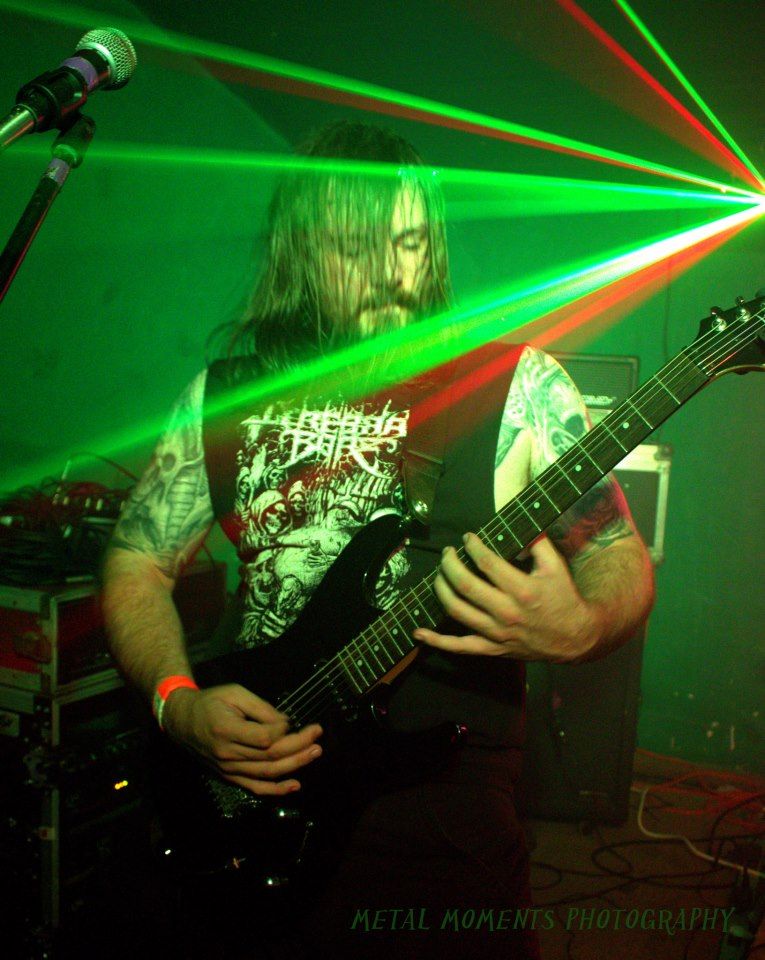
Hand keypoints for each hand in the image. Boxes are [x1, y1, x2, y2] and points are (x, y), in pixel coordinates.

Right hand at [162, 684, 322, 795]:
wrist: (180, 720)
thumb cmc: (209, 702)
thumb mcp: (235, 693)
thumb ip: (261, 709)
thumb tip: (286, 723)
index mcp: (227, 730)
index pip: (265, 737)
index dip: (284, 730)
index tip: (291, 719)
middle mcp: (228, 754)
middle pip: (271, 756)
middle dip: (299, 746)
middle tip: (318, 736)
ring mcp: (228, 769)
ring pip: (267, 773)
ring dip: (295, 765)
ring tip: (314, 753)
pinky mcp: (229, 777)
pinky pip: (255, 788)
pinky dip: (276, 790)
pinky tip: (295, 785)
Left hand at [413, 532, 601, 661]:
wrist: (574, 637)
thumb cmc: (564, 597)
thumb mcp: (555, 566)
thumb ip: (537, 542)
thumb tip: (521, 519)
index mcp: (522, 590)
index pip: (486, 562)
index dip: (472, 546)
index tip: (467, 538)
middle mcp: (506, 612)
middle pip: (465, 585)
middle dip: (449, 564)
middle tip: (447, 553)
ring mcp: (496, 633)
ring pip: (457, 610)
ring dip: (441, 588)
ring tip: (439, 573)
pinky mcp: (492, 648)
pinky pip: (459, 647)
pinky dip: (436, 640)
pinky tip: (418, 631)